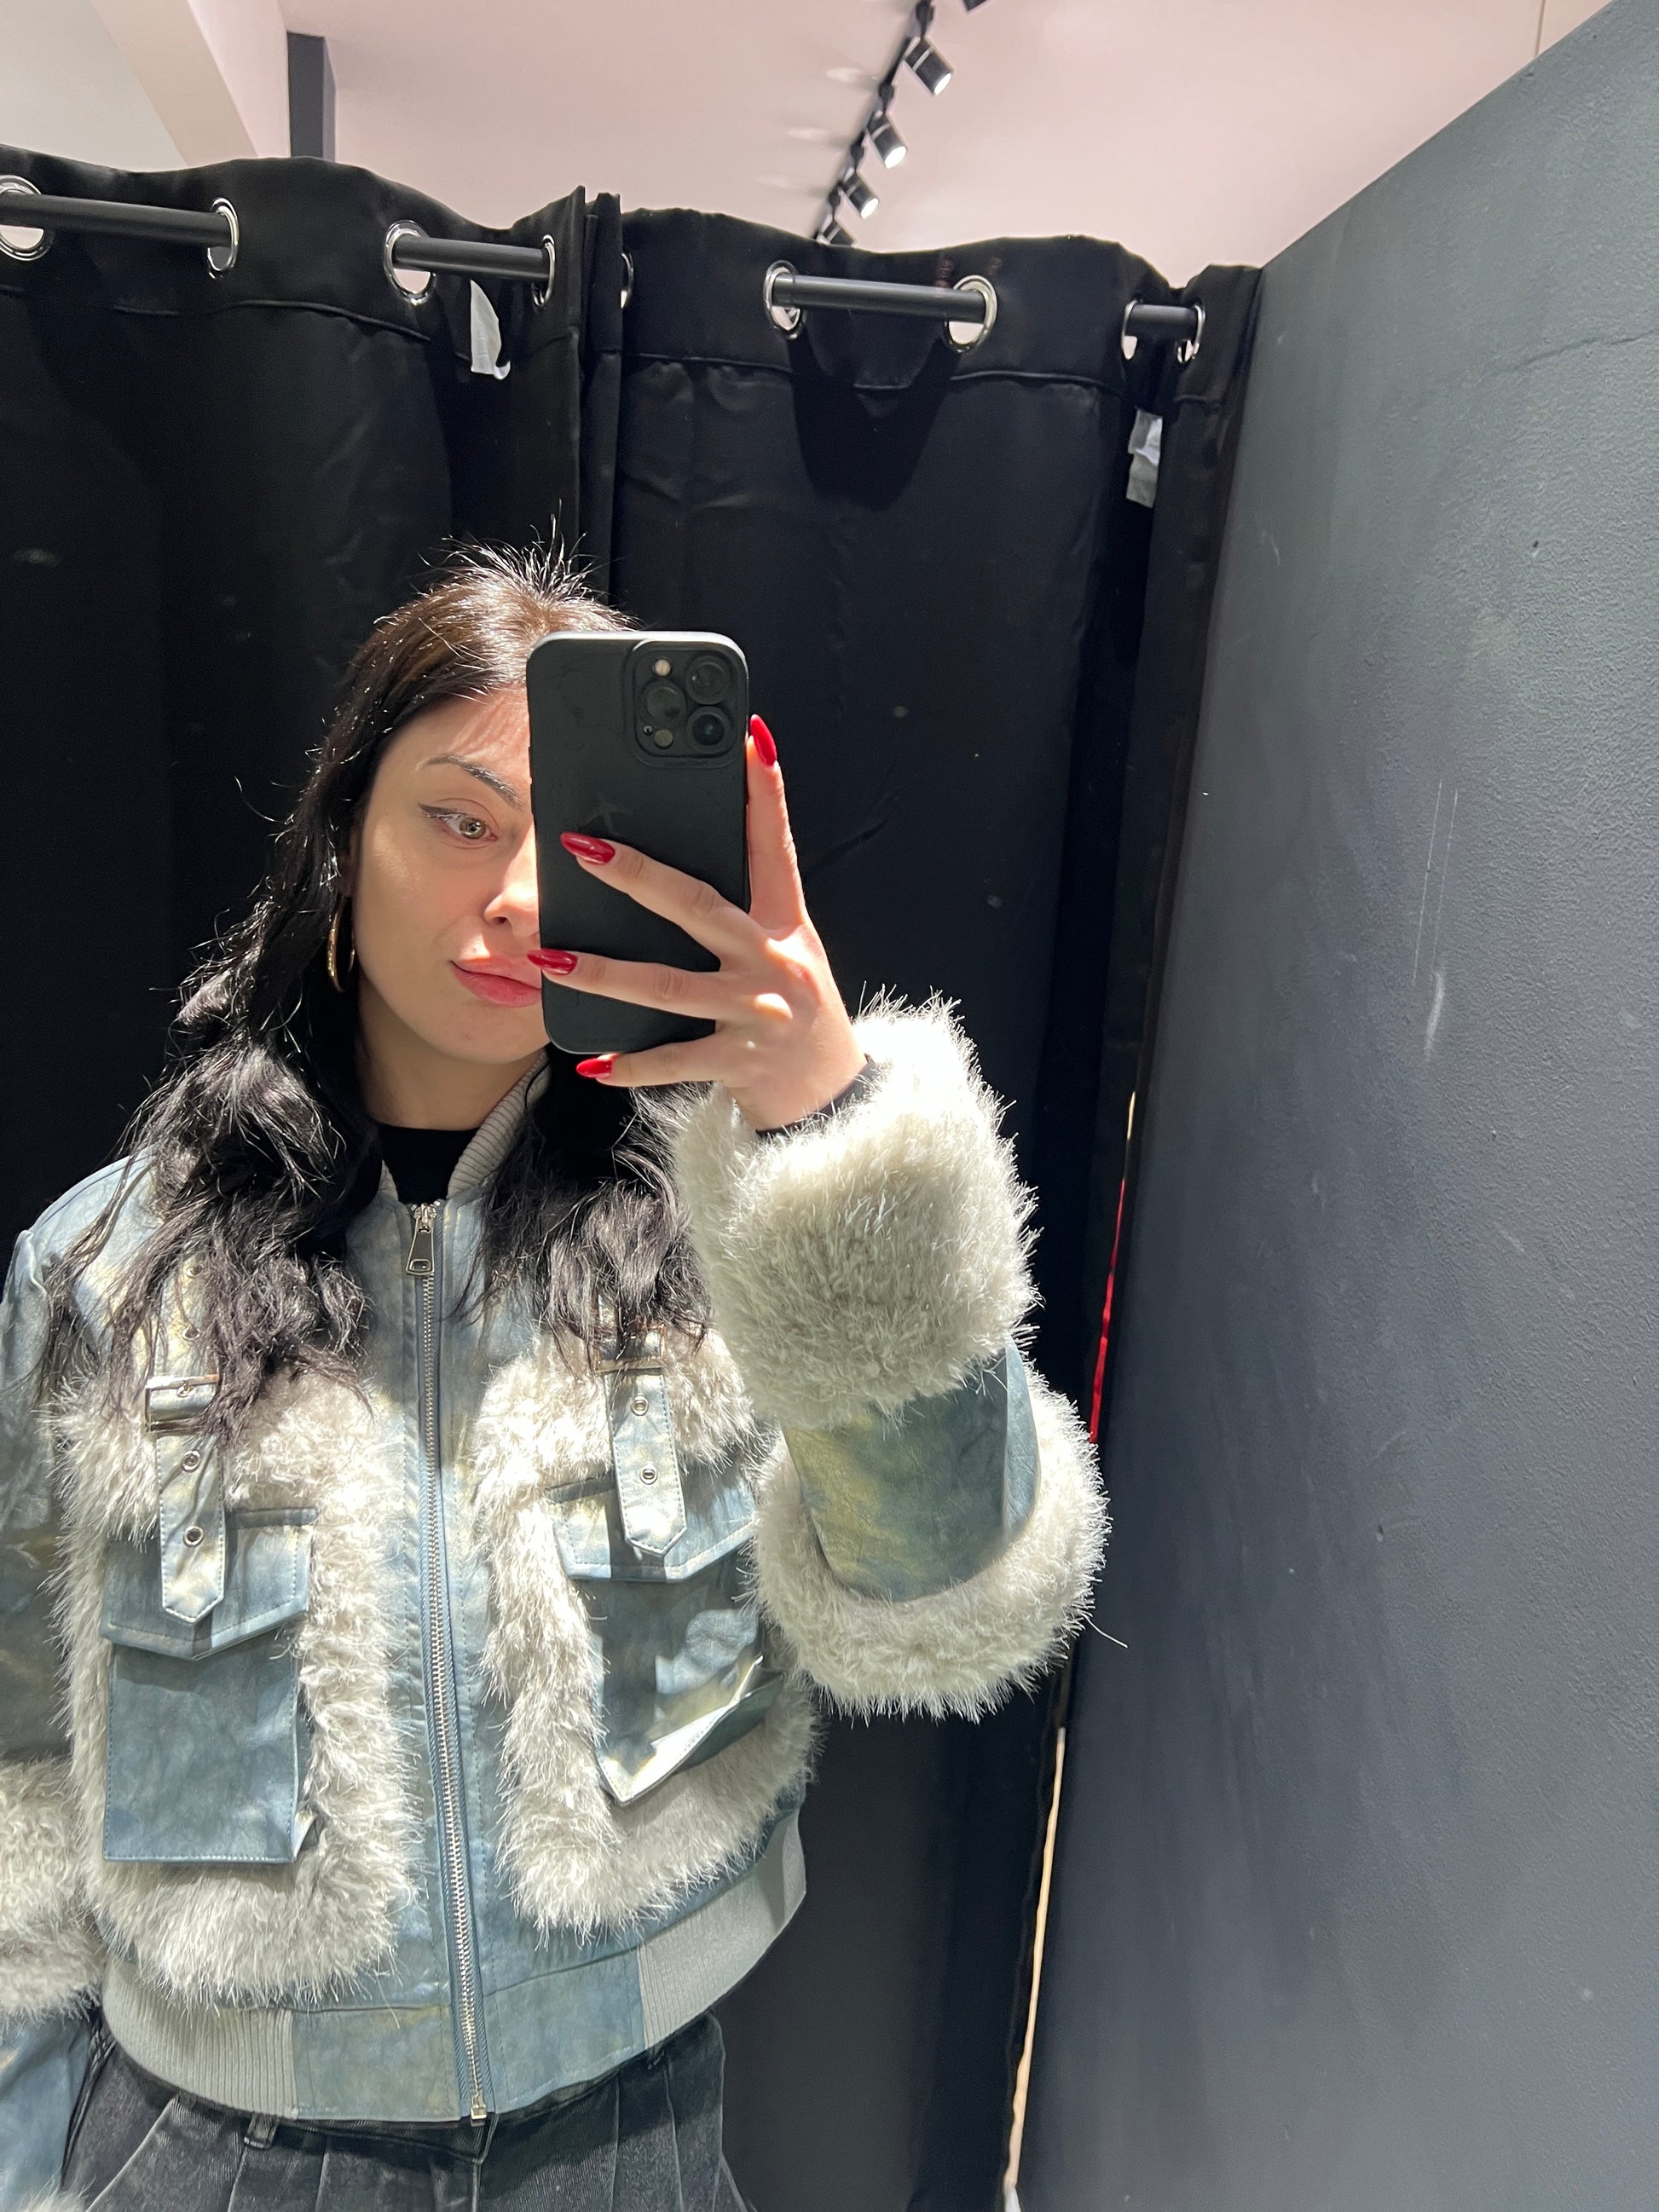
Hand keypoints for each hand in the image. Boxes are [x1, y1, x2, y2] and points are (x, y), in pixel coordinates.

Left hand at [529, 716, 867, 1131]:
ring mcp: (757, 1012)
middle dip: (637, 875)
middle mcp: (774, 961)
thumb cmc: (795, 1013)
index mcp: (785, 924)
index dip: (765, 792)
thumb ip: (744, 912)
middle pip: (698, 906)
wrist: (830, 1096)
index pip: (775, 846)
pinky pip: (675, 1060)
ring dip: (603, 974)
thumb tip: (669, 870)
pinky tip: (593, 1062)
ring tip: (549, 959)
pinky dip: (632, 1064)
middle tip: (581, 848)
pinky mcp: (740, 1061)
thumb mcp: (786, 952)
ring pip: (669, 986)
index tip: (749, 739)